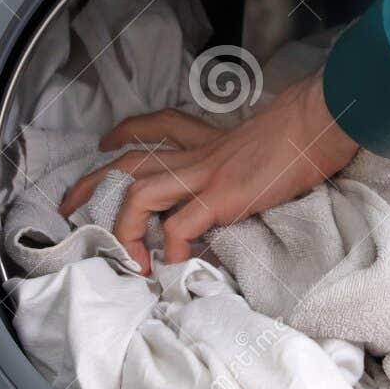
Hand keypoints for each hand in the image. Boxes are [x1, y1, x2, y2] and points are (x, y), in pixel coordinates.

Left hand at [59, 70, 357, 271]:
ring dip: (123, 229)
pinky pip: (181, 227)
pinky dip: (172, 249)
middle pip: (130, 163)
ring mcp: (206, 176)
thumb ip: (246, 163)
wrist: (320, 123)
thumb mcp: (264, 144)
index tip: (106, 142)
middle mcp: (198, 155)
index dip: (125, 132)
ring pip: (140, 195)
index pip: (157, 127)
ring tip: (124, 258)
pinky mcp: (221, 198)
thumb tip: (247, 185)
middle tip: (69, 207)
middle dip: (93, 183)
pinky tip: (174, 265)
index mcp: (209, 140)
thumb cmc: (303, 135)